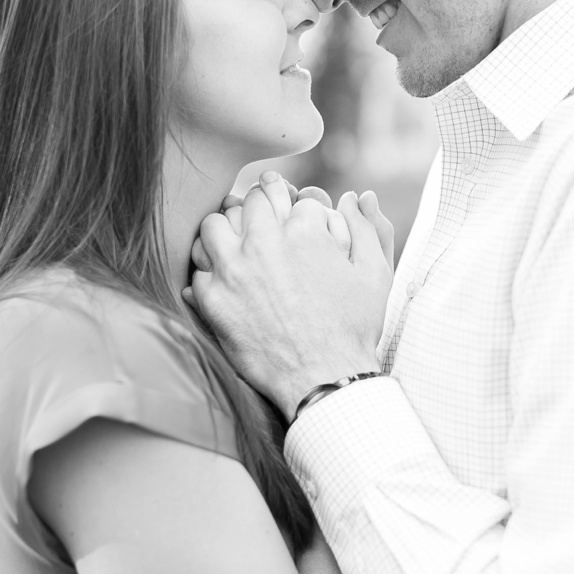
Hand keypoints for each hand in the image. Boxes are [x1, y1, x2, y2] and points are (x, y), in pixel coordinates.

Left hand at [188, 175, 394, 420]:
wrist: (323, 378)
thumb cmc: (353, 329)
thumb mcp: (375, 275)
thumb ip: (367, 228)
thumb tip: (355, 196)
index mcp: (304, 231)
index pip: (291, 199)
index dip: (294, 208)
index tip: (291, 221)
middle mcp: (264, 243)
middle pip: (249, 203)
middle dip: (258, 210)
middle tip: (261, 226)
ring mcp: (233, 271)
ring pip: (213, 226)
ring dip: (225, 232)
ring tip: (235, 246)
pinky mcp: (213, 300)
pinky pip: (197, 269)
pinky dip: (208, 272)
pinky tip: (222, 281)